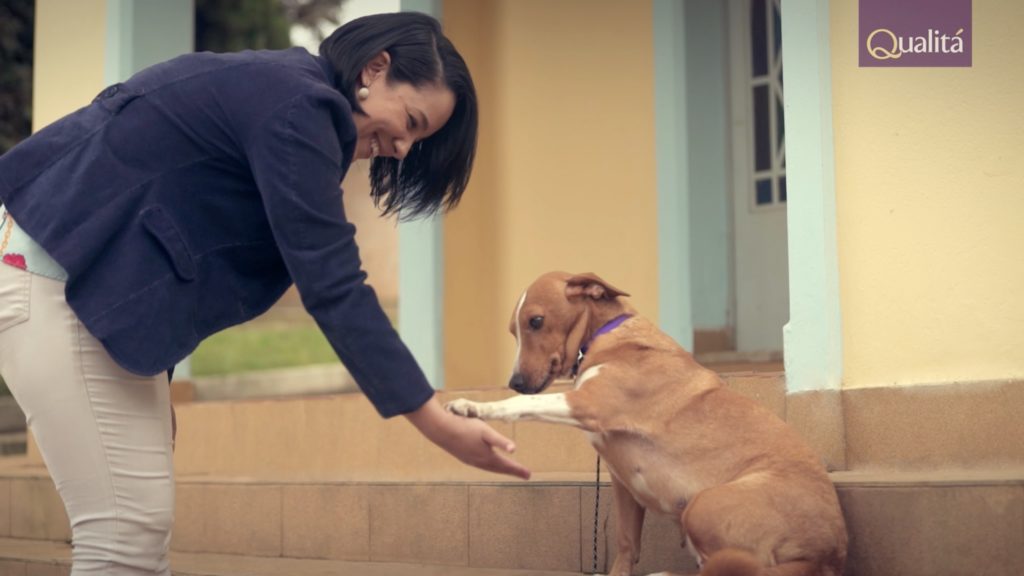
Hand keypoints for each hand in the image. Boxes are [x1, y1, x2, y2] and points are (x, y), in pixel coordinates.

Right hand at [405, 397, 530, 479]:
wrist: (442, 430)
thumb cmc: (465, 428)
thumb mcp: (486, 431)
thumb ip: (500, 441)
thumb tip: (514, 449)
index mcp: (487, 457)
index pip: (506, 465)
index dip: (518, 470)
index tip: (529, 475)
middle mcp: (480, 462)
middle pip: (500, 469)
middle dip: (512, 471)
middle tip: (524, 475)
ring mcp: (471, 461)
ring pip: (490, 468)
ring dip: (501, 469)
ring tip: (509, 470)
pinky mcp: (464, 457)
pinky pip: (482, 465)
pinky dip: (490, 466)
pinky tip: (488, 463)